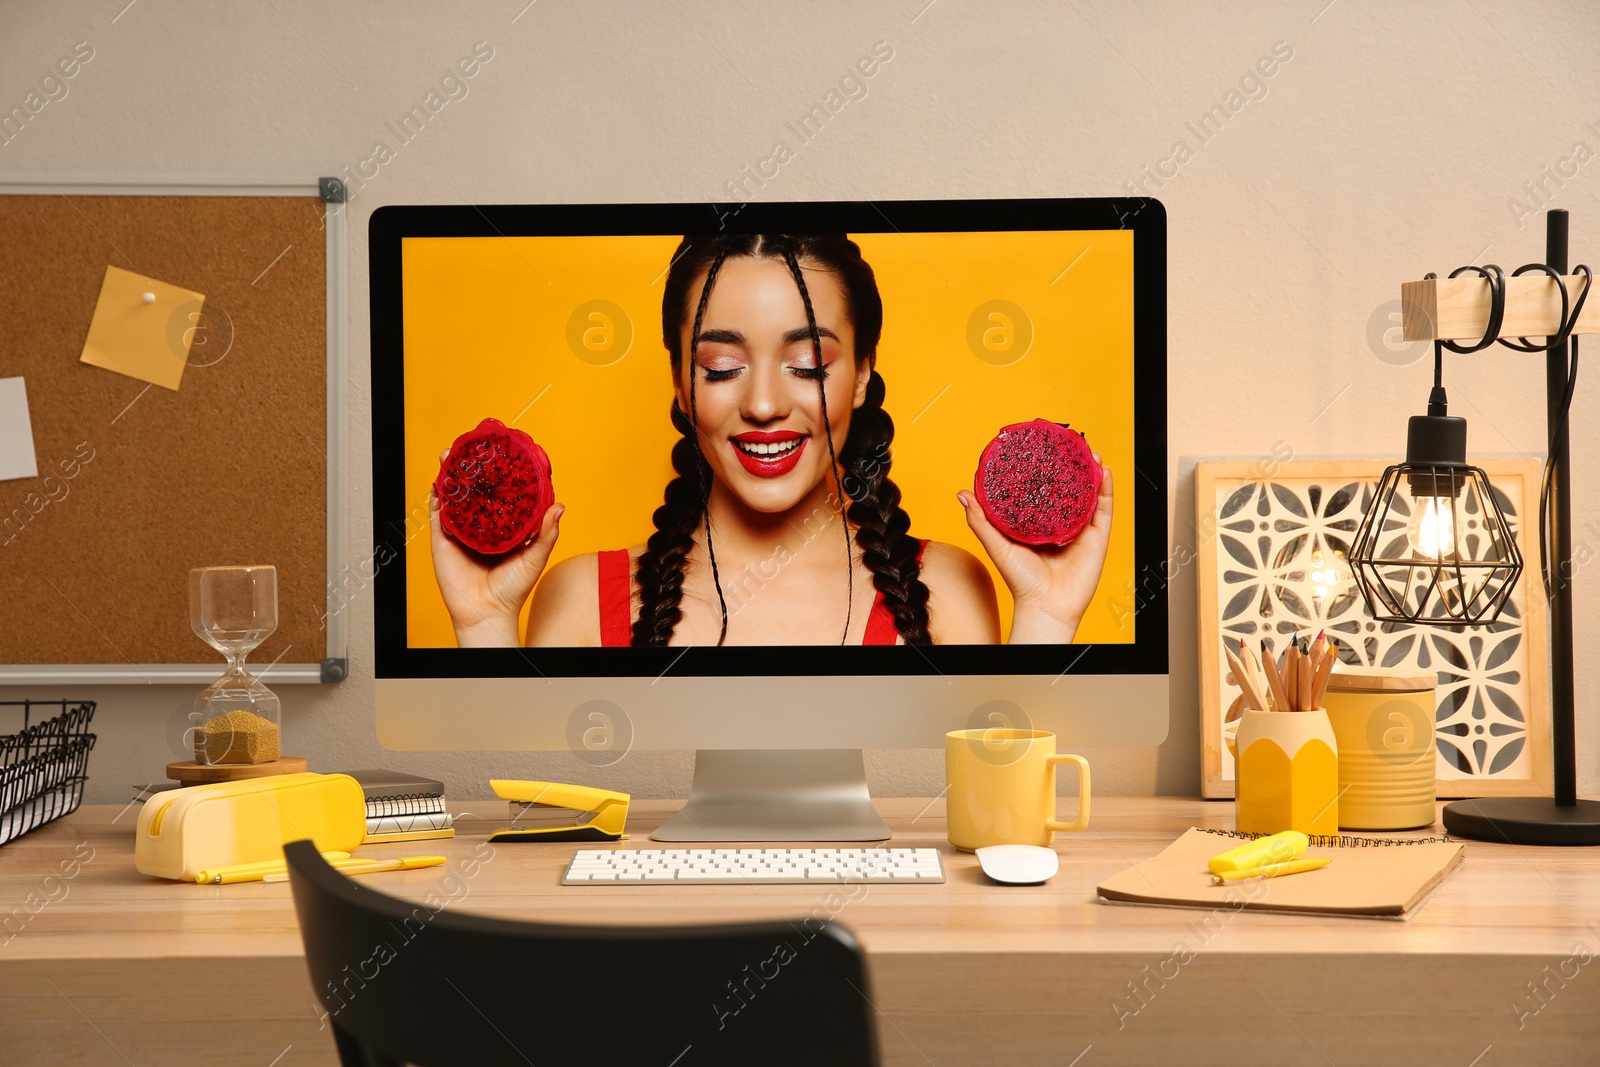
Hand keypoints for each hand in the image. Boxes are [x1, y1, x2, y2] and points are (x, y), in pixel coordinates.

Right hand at [430, 449, 563, 646]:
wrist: (487, 613)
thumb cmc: (513, 588)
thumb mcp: (535, 557)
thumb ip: (545, 533)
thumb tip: (559, 506)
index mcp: (503, 525)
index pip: (502, 492)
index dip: (502, 472)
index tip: (505, 451)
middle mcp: (482, 523)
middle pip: (475, 488)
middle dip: (472, 466)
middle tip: (474, 445)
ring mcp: (462, 530)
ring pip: (455, 496)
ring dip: (451, 474)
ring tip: (451, 454)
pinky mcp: (443, 540)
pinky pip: (439, 513)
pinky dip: (438, 496)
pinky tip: (439, 482)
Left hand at [957, 459, 1112, 643]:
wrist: (1045, 607)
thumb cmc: (1020, 581)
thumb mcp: (997, 545)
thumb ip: (981, 521)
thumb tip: (963, 493)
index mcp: (1039, 523)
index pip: (1042, 490)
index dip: (1043, 469)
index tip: (1040, 446)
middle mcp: (1060, 523)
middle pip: (1067, 487)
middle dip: (1069, 464)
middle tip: (1067, 440)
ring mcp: (1080, 529)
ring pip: (1088, 493)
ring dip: (1089, 469)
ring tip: (1086, 448)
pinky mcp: (1097, 537)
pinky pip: (1103, 508)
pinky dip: (1105, 488)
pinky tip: (1102, 469)